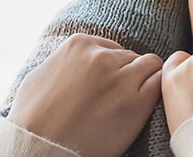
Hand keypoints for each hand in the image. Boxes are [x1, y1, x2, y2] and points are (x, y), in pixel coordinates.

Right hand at [7, 33, 163, 155]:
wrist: (40, 146)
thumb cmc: (32, 116)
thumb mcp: (40, 74)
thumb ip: (62, 61)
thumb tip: (71, 62)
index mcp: (80, 45)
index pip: (112, 48)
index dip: (113, 67)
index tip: (109, 83)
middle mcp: (102, 57)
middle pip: (132, 57)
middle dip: (129, 74)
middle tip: (120, 96)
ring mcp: (120, 79)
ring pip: (151, 65)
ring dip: (145, 80)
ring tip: (134, 100)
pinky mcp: (136, 103)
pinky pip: (159, 85)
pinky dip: (156, 92)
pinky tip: (144, 106)